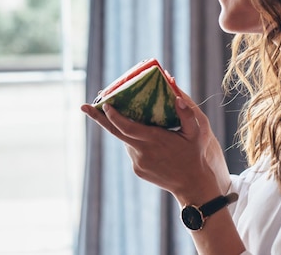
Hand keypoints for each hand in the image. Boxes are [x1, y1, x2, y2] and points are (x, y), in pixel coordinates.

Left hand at [80, 90, 230, 203]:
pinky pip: (132, 150)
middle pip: (115, 133)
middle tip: (84, 106)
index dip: (113, 116)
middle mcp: (142, 152)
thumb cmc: (194, 154)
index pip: (127, 127)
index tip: (104, 104)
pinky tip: (142, 135)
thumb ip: (186, 114)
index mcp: (154, 140)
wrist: (191, 183)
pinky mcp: (138, 170)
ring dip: (123, 128)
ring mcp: (138, 163)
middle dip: (98, 118)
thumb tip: (176, 96)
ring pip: (125, 141)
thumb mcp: (196, 132)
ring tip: (124, 113)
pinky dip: (133, 140)